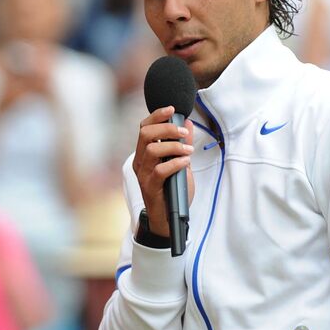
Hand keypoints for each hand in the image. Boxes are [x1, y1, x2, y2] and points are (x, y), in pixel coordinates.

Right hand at [133, 106, 194, 236]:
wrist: (168, 220)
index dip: (156, 115)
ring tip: (188, 151)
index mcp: (145, 153)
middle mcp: (140, 161)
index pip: (144, 127)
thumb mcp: (181, 164)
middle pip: (145, 133)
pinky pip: (159, 170)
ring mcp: (143, 174)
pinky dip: (175, 163)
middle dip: (166, 128)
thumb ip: (183, 144)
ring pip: (152, 149)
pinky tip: (185, 162)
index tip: (171, 109)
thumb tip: (187, 123)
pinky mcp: (149, 187)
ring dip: (173, 146)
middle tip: (184, 133)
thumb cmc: (173, 191)